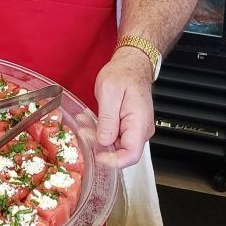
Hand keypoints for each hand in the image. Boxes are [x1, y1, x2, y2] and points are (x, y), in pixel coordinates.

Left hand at [94, 49, 155, 168]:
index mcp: (139, 123)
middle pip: (122, 153)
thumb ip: (108, 119)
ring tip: (85, 122)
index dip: (112, 161)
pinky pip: (116, 137)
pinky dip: (102, 132)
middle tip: (84, 132)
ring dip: (99, 138)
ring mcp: (137, 130)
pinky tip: (91, 121)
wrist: (132, 64)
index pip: (131, 155)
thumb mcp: (109, 92)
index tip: (95, 155)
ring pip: (117, 146)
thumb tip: (104, 141)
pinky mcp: (130, 127)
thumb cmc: (123, 74)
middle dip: (101, 147)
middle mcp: (141, 130)